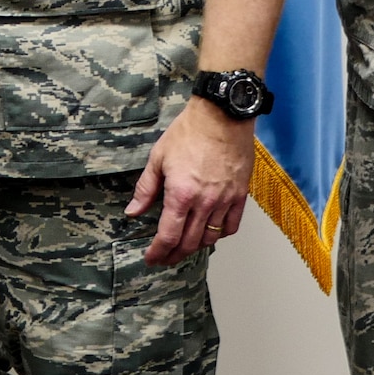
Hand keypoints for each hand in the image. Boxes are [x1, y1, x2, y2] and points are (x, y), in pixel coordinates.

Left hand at [126, 100, 251, 265]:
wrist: (222, 115)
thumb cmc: (190, 131)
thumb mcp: (158, 157)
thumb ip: (146, 188)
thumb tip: (133, 211)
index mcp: (181, 194)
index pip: (168, 236)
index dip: (158, 252)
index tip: (151, 258)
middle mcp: (204, 202)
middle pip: (189, 242)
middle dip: (174, 254)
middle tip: (165, 257)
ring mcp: (224, 200)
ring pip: (210, 238)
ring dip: (196, 247)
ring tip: (185, 246)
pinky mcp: (240, 195)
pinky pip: (231, 226)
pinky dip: (220, 234)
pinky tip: (210, 232)